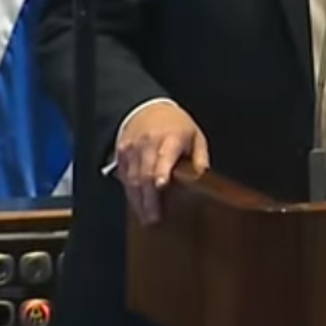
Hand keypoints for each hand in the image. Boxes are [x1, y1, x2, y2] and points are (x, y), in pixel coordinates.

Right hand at [113, 101, 208, 225]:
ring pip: (132, 179)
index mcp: (170, 139)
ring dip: (138, 200)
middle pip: (145, 174)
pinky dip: (131, 192)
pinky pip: (124, 177)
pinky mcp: (122, 154)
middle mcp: (148, 144)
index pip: (163, 157)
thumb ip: (200, 157)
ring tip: (146, 218)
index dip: (160, 172)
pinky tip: (137, 205)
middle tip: (153, 218)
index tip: (161, 186)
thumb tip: (202, 177)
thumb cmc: (175, 124)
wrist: (145, 107)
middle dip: (148, 198)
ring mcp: (133, 149)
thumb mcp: (195, 135)